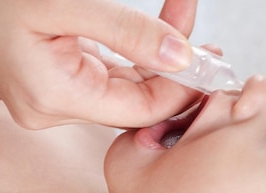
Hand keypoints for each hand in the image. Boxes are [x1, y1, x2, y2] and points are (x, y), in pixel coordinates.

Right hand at [0, 0, 200, 128]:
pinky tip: (163, 33)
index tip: (211, 63)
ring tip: (188, 22)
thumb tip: (183, 56)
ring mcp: (58, 99)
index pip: (139, 109)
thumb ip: (128, 32)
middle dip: (176, 71)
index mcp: (54, 97)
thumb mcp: (65, 4)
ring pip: (129, 87)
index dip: (180, 89)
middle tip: (212, 45)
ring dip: (161, 58)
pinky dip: (139, 54)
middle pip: (137, 101)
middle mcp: (55, 108)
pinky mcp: (61, 84)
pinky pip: (112, 74)